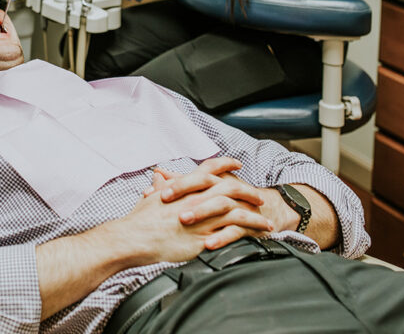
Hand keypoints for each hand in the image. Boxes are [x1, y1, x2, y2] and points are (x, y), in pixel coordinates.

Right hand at [117, 174, 273, 264]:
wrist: (136, 237)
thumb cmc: (141, 220)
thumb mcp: (151, 197)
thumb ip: (160, 186)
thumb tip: (160, 176)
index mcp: (186, 188)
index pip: (210, 169)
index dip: (225, 164)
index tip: (237, 164)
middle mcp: (198, 200)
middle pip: (231, 189)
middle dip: (248, 191)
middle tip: (259, 196)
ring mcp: (203, 219)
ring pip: (237, 213)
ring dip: (255, 216)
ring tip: (267, 221)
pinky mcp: (205, 238)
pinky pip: (232, 235)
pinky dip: (247, 235)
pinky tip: (255, 238)